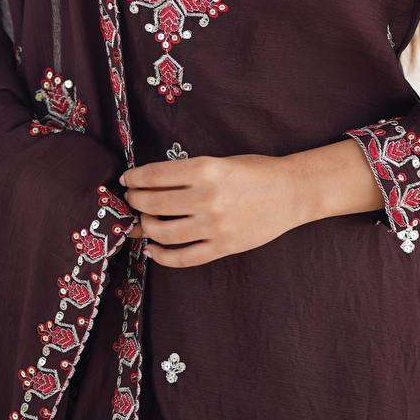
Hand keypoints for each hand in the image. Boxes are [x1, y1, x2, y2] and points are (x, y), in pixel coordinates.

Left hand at [117, 151, 302, 267]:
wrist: (292, 192)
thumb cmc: (255, 171)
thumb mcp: (219, 161)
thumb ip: (187, 175)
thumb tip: (149, 186)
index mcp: (206, 170)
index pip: (155, 176)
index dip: (135, 178)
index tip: (127, 179)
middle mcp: (207, 198)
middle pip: (154, 204)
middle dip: (135, 201)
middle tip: (131, 199)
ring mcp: (215, 226)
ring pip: (164, 232)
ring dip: (146, 227)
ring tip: (143, 221)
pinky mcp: (223, 246)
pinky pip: (184, 257)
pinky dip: (162, 256)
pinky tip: (153, 249)